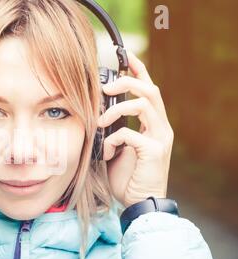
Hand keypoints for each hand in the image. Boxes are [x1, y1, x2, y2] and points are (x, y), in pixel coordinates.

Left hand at [98, 50, 173, 207]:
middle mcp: (161, 127)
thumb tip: (97, 113)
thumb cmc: (126, 176)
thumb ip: (115, 129)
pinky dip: (114, 139)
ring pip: (143, 104)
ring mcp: (161, 138)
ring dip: (117, 109)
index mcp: (153, 124)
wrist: (139, 203)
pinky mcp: (155, 151)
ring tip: (101, 122)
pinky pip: (132, 133)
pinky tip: (107, 152)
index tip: (125, 55)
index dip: (138, 69)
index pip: (149, 89)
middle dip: (126, 82)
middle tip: (104, 88)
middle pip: (149, 89)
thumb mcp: (118, 147)